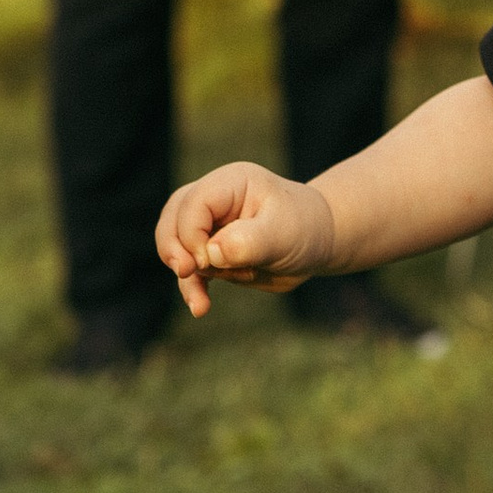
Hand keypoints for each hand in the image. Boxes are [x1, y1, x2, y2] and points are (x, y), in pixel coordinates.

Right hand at [156, 162, 337, 314]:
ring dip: (186, 276)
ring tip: (200, 304)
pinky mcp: (213, 253)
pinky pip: (192, 270)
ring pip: (177, 247)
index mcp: (230, 184)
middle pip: (173, 219)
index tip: (208, 259)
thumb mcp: (283, 234)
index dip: (192, 233)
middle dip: (174, 249)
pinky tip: (201, 307)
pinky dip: (193, 288)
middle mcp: (215, 201)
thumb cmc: (305, 228)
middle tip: (187, 272)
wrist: (319, 244)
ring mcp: (211, 227)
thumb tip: (210, 254)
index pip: (193, 203)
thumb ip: (247, 241)